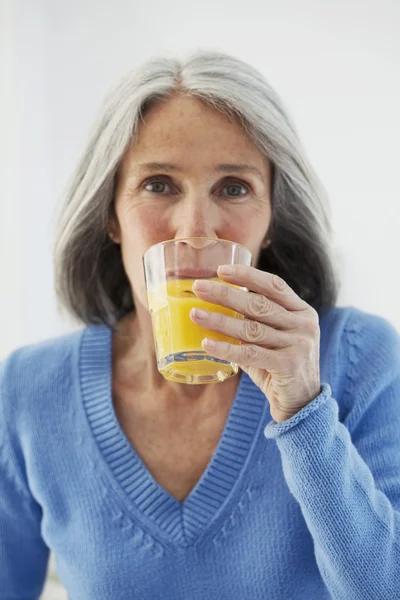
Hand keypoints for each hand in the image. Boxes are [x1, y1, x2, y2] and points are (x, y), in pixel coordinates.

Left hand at [190, 264, 321, 422]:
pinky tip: (207, 343)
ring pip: (251, 328)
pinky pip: (250, 354)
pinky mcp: (288, 365)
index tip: (221, 270)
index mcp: (302, 311)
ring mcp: (298, 345)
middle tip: (198, 287)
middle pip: (258, 304)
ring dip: (219, 320)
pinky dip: (226, 348)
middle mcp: (303, 325)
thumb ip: (253, 321)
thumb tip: (213, 304)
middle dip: (225, 294)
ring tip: (195, 314)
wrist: (301, 403)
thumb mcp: (272, 338)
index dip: (247, 275)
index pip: (274, 285)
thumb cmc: (279, 365)